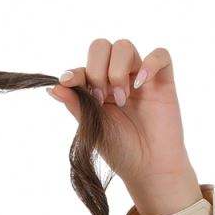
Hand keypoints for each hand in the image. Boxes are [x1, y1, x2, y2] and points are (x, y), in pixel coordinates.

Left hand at [48, 39, 202, 214]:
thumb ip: (76, 105)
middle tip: (101, 98)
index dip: (76, 72)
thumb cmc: (119, 150)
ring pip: (124, 46)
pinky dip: (148, 64)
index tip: (68, 81)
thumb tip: (52, 87)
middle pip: (102, 47)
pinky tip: (139, 85)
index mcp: (97, 90)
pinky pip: (160, 54)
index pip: (83, 66)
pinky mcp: (163, 80)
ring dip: (116, 71)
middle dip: (96, 69)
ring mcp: (139, 77)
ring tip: (121, 99)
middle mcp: (116, 79)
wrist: (147, 168)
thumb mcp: (92, 128)